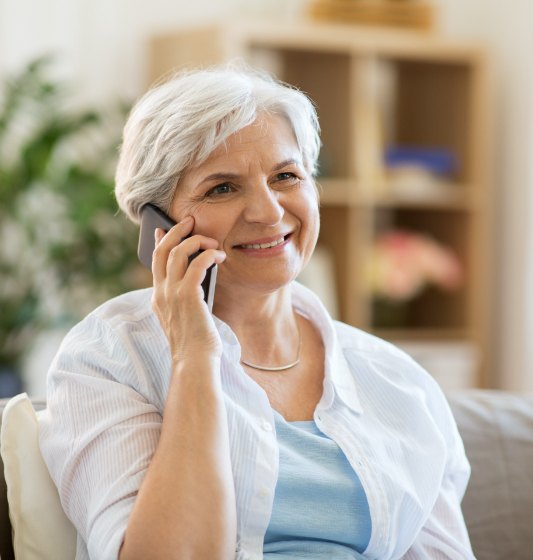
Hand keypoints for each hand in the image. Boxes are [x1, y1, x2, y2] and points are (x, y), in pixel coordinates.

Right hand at [151, 215, 225, 364]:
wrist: (194, 362)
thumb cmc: (195, 342)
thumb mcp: (185, 316)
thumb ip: (184, 297)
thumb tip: (197, 275)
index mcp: (158, 298)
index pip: (155, 262)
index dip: (159, 242)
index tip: (163, 229)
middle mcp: (161, 293)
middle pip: (162, 251)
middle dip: (176, 231)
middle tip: (190, 220)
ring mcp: (172, 294)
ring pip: (178, 252)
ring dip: (196, 241)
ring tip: (212, 241)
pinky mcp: (188, 296)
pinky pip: (197, 264)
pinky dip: (208, 255)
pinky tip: (220, 256)